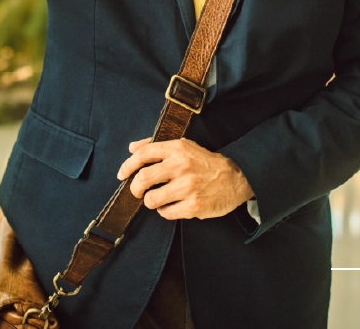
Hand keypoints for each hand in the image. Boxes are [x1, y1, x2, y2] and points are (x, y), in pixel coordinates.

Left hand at [116, 137, 253, 220]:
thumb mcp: (185, 147)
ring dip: (152, 201)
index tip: (122, 174)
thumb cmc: (206, 163)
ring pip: (152, 199)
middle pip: (143, 179)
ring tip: (161, 198)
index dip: (127, 165)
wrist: (237, 178)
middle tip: (139, 192)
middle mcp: (181, 166)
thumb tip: (132, 147)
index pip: (144, 154)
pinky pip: (166, 213)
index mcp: (178, 148)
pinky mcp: (193, 206)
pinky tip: (174, 205)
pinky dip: (165, 211)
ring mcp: (187, 187)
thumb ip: (157, 146)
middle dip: (135, 188)